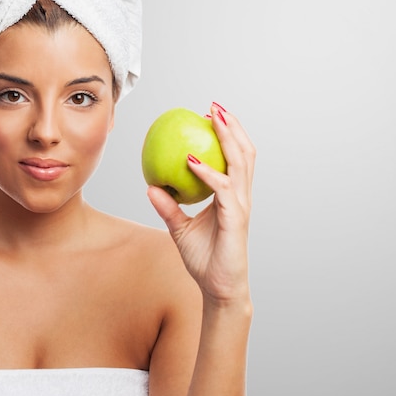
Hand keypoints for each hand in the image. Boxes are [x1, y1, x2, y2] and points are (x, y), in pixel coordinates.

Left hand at [147, 102, 254, 304]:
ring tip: (213, 118)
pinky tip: (190, 160)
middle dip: (232, 126)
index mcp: (232, 197)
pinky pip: (222, 188)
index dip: (228, 135)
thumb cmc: (205, 260)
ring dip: (228, 138)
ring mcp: (240, 206)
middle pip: (244, 153)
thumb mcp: (180, 229)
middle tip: (214, 107)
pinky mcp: (235, 218)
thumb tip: (151, 187)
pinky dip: (207, 171)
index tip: (209, 116)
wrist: (219, 288)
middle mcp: (240, 197)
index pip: (235, 159)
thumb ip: (169, 207)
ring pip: (240, 163)